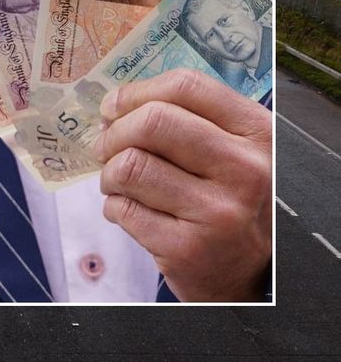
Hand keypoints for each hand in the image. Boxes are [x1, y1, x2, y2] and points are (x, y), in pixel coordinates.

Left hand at [94, 69, 271, 301]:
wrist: (247, 274)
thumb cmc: (226, 200)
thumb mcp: (231, 153)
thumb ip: (188, 120)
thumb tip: (115, 105)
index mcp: (257, 134)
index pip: (186, 87)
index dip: (136, 92)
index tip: (112, 107)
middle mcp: (246, 170)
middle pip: (153, 122)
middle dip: (114, 133)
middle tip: (104, 146)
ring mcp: (219, 212)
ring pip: (130, 166)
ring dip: (109, 174)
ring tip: (117, 183)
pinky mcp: (188, 248)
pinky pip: (123, 209)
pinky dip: (113, 206)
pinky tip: (127, 211)